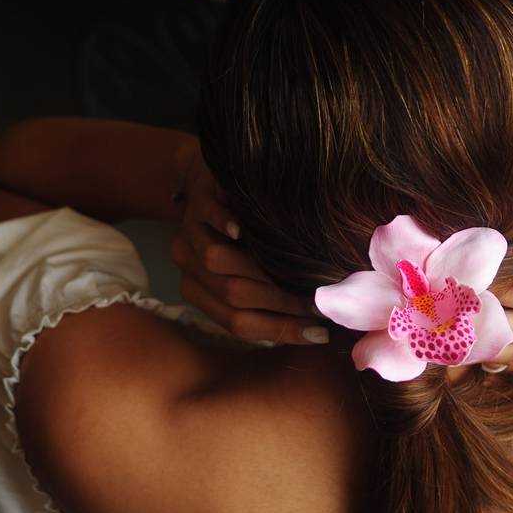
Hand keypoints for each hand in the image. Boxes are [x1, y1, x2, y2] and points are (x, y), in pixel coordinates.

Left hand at [169, 140, 326, 345]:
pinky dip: (223, 224)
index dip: (280, 330)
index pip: (239, 323)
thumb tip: (322, 330)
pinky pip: (208, 216)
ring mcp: (191, 233)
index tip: (319, 334)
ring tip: (301, 275)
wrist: (210, 179)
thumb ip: (271, 298)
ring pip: (217, 263)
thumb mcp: (253, 270)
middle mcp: (191, 267)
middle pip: (233, 296)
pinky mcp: (197, 201)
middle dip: (282, 304)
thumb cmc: (244, 231)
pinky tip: (242, 231)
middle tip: (321, 303)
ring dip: (261, 272)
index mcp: (202, 292)